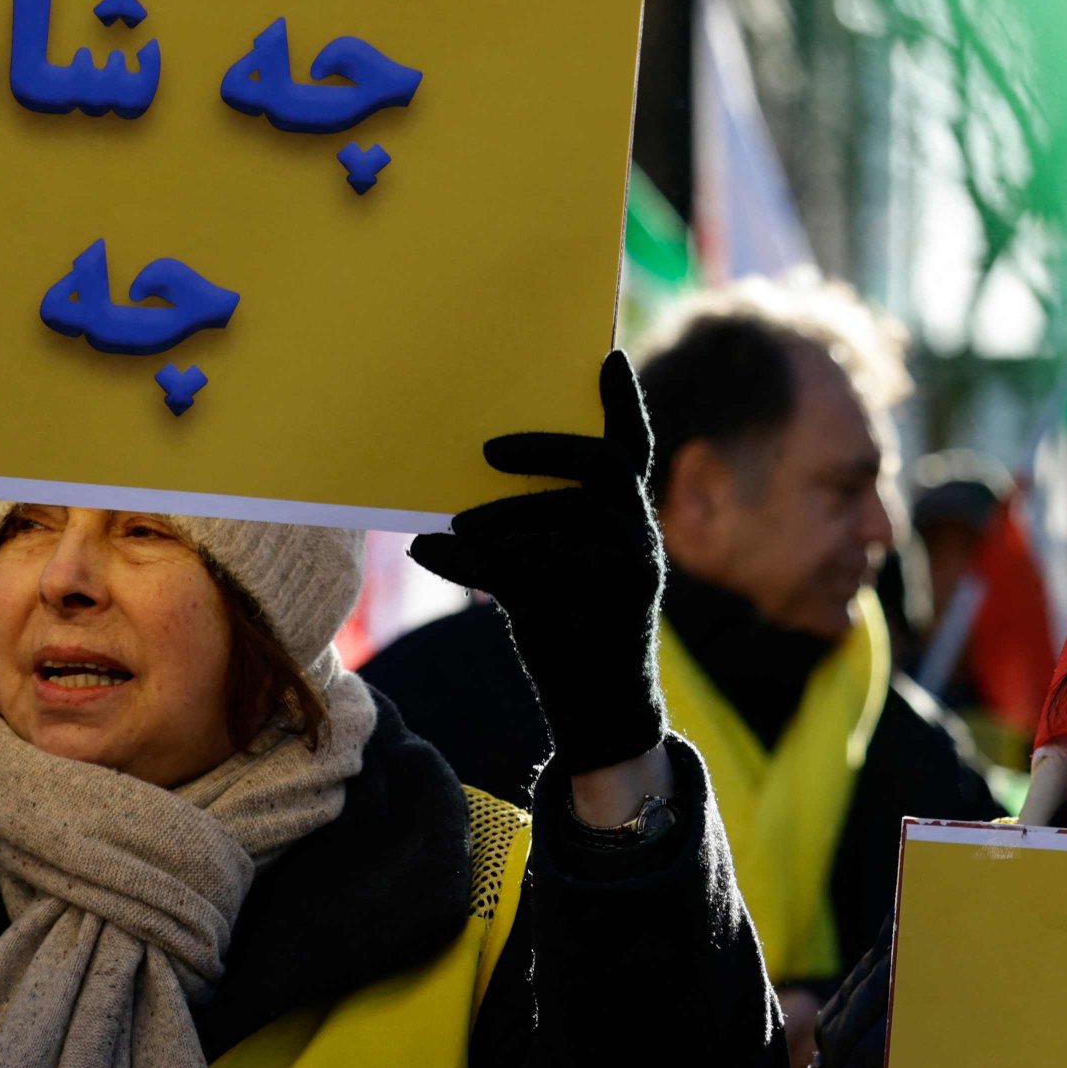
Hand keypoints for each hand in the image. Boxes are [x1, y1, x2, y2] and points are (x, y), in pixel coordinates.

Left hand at [409, 350, 667, 772]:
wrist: (598, 710)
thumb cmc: (567, 630)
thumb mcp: (543, 575)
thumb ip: (514, 537)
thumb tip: (428, 525)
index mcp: (625, 516)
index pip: (632, 446)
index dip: (623, 402)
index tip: (605, 357)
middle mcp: (638, 534)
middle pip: (600, 465)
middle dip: (544, 449)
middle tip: (487, 452)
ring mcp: (630, 568)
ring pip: (562, 518)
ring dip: (502, 519)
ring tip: (451, 529)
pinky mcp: (609, 603)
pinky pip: (538, 564)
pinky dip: (480, 560)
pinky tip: (433, 553)